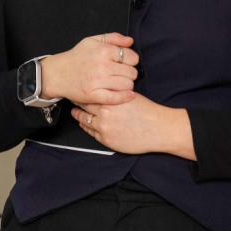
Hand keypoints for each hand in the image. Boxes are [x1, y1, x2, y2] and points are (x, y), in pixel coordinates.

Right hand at [39, 33, 138, 104]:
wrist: (58, 73)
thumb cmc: (77, 56)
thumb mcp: (93, 40)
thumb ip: (113, 38)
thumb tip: (130, 41)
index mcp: (104, 50)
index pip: (133, 58)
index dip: (132, 61)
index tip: (126, 64)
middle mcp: (102, 65)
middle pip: (132, 73)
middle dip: (130, 74)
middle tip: (123, 74)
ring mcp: (98, 81)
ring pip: (127, 85)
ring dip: (127, 85)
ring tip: (120, 83)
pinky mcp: (93, 95)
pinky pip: (116, 98)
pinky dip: (125, 97)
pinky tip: (127, 95)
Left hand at [72, 94, 195, 158]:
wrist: (158, 129)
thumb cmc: (147, 111)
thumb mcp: (129, 96)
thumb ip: (114, 95)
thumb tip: (103, 92)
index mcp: (110, 100)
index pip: (90, 95)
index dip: (83, 93)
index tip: (78, 90)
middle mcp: (105, 114)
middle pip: (84, 107)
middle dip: (78, 103)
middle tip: (73, 99)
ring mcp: (104, 128)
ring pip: (84, 121)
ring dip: (79, 116)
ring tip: (75, 112)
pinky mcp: (107, 140)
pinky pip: (91, 133)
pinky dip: (86, 127)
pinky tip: (85, 124)